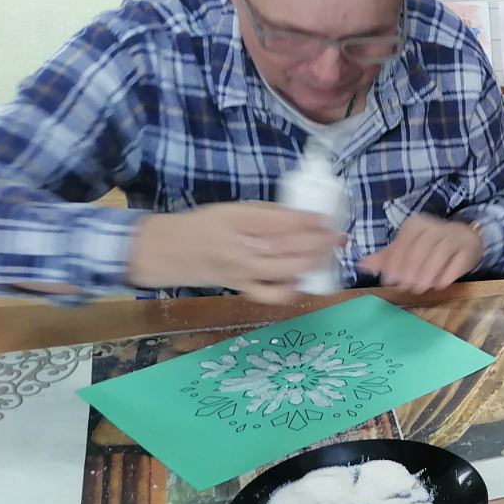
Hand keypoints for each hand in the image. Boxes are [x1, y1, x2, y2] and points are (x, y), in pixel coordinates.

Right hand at [127, 203, 344, 303]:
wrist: (167, 251)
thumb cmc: (203, 225)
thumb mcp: (231, 209)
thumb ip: (265, 213)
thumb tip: (303, 217)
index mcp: (234, 220)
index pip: (276, 222)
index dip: (305, 221)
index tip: (325, 219)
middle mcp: (238, 247)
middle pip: (285, 246)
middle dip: (317, 242)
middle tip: (336, 236)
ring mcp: (240, 272)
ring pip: (283, 270)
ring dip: (312, 262)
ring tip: (328, 254)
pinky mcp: (240, 288)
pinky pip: (270, 294)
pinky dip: (290, 289)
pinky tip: (304, 279)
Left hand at [358, 212, 484, 293]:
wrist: (466, 239)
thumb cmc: (432, 246)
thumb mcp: (408, 248)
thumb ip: (387, 257)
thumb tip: (361, 264)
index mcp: (416, 224)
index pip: (402, 243)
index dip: (394, 263)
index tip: (389, 281)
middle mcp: (435, 226)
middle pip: (420, 249)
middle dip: (410, 270)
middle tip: (405, 287)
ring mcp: (454, 236)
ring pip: (438, 255)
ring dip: (427, 275)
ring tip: (419, 288)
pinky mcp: (467, 248)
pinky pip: (455, 264)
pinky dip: (445, 276)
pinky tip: (438, 285)